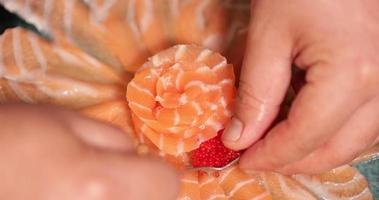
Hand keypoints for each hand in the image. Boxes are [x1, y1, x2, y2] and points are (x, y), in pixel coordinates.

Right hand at [0, 104, 178, 198]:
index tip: (143, 165)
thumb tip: (136, 156)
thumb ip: (114, 139)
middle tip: (119, 179)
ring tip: (96, 191)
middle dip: (145, 191)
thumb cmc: (11, 139)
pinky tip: (81, 197)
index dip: (158, 171)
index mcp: (101, 184)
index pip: (167, 185)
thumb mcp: (65, 123)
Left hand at [222, 0, 378, 173]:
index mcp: (353, 75)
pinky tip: (300, 120)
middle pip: (334, 150)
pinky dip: (328, 131)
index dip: (269, 156)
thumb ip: (255, 94)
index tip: (241, 159)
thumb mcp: (268, 36)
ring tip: (273, 140)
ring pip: (352, 142)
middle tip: (255, 156)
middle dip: (290, 160)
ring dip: (311, 149)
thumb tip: (239, 139)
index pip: (304, 137)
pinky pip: (361, 122)